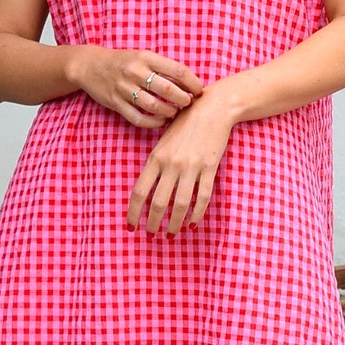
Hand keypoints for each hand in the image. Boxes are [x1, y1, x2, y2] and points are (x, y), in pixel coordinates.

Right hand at [74, 47, 204, 127]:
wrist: (90, 65)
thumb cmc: (124, 62)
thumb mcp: (144, 57)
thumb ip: (164, 68)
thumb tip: (191, 84)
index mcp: (146, 58)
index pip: (177, 70)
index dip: (193, 83)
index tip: (199, 91)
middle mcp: (135, 72)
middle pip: (166, 89)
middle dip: (183, 99)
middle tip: (188, 103)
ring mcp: (124, 88)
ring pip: (153, 105)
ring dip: (169, 112)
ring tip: (175, 112)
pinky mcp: (115, 103)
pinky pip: (138, 118)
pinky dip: (153, 122)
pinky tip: (161, 121)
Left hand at [126, 85, 237, 234]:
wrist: (212, 108)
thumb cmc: (185, 124)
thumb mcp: (164, 142)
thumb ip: (156, 163)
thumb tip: (148, 190)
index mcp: (156, 157)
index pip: (140, 191)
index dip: (134, 212)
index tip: (131, 226)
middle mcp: (171, 163)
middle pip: (158, 202)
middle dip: (153, 222)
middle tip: (151, 235)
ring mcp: (191, 166)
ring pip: (180, 203)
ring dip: (174, 223)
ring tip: (171, 234)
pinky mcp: (209, 167)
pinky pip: (202, 196)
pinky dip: (197, 213)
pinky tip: (192, 223)